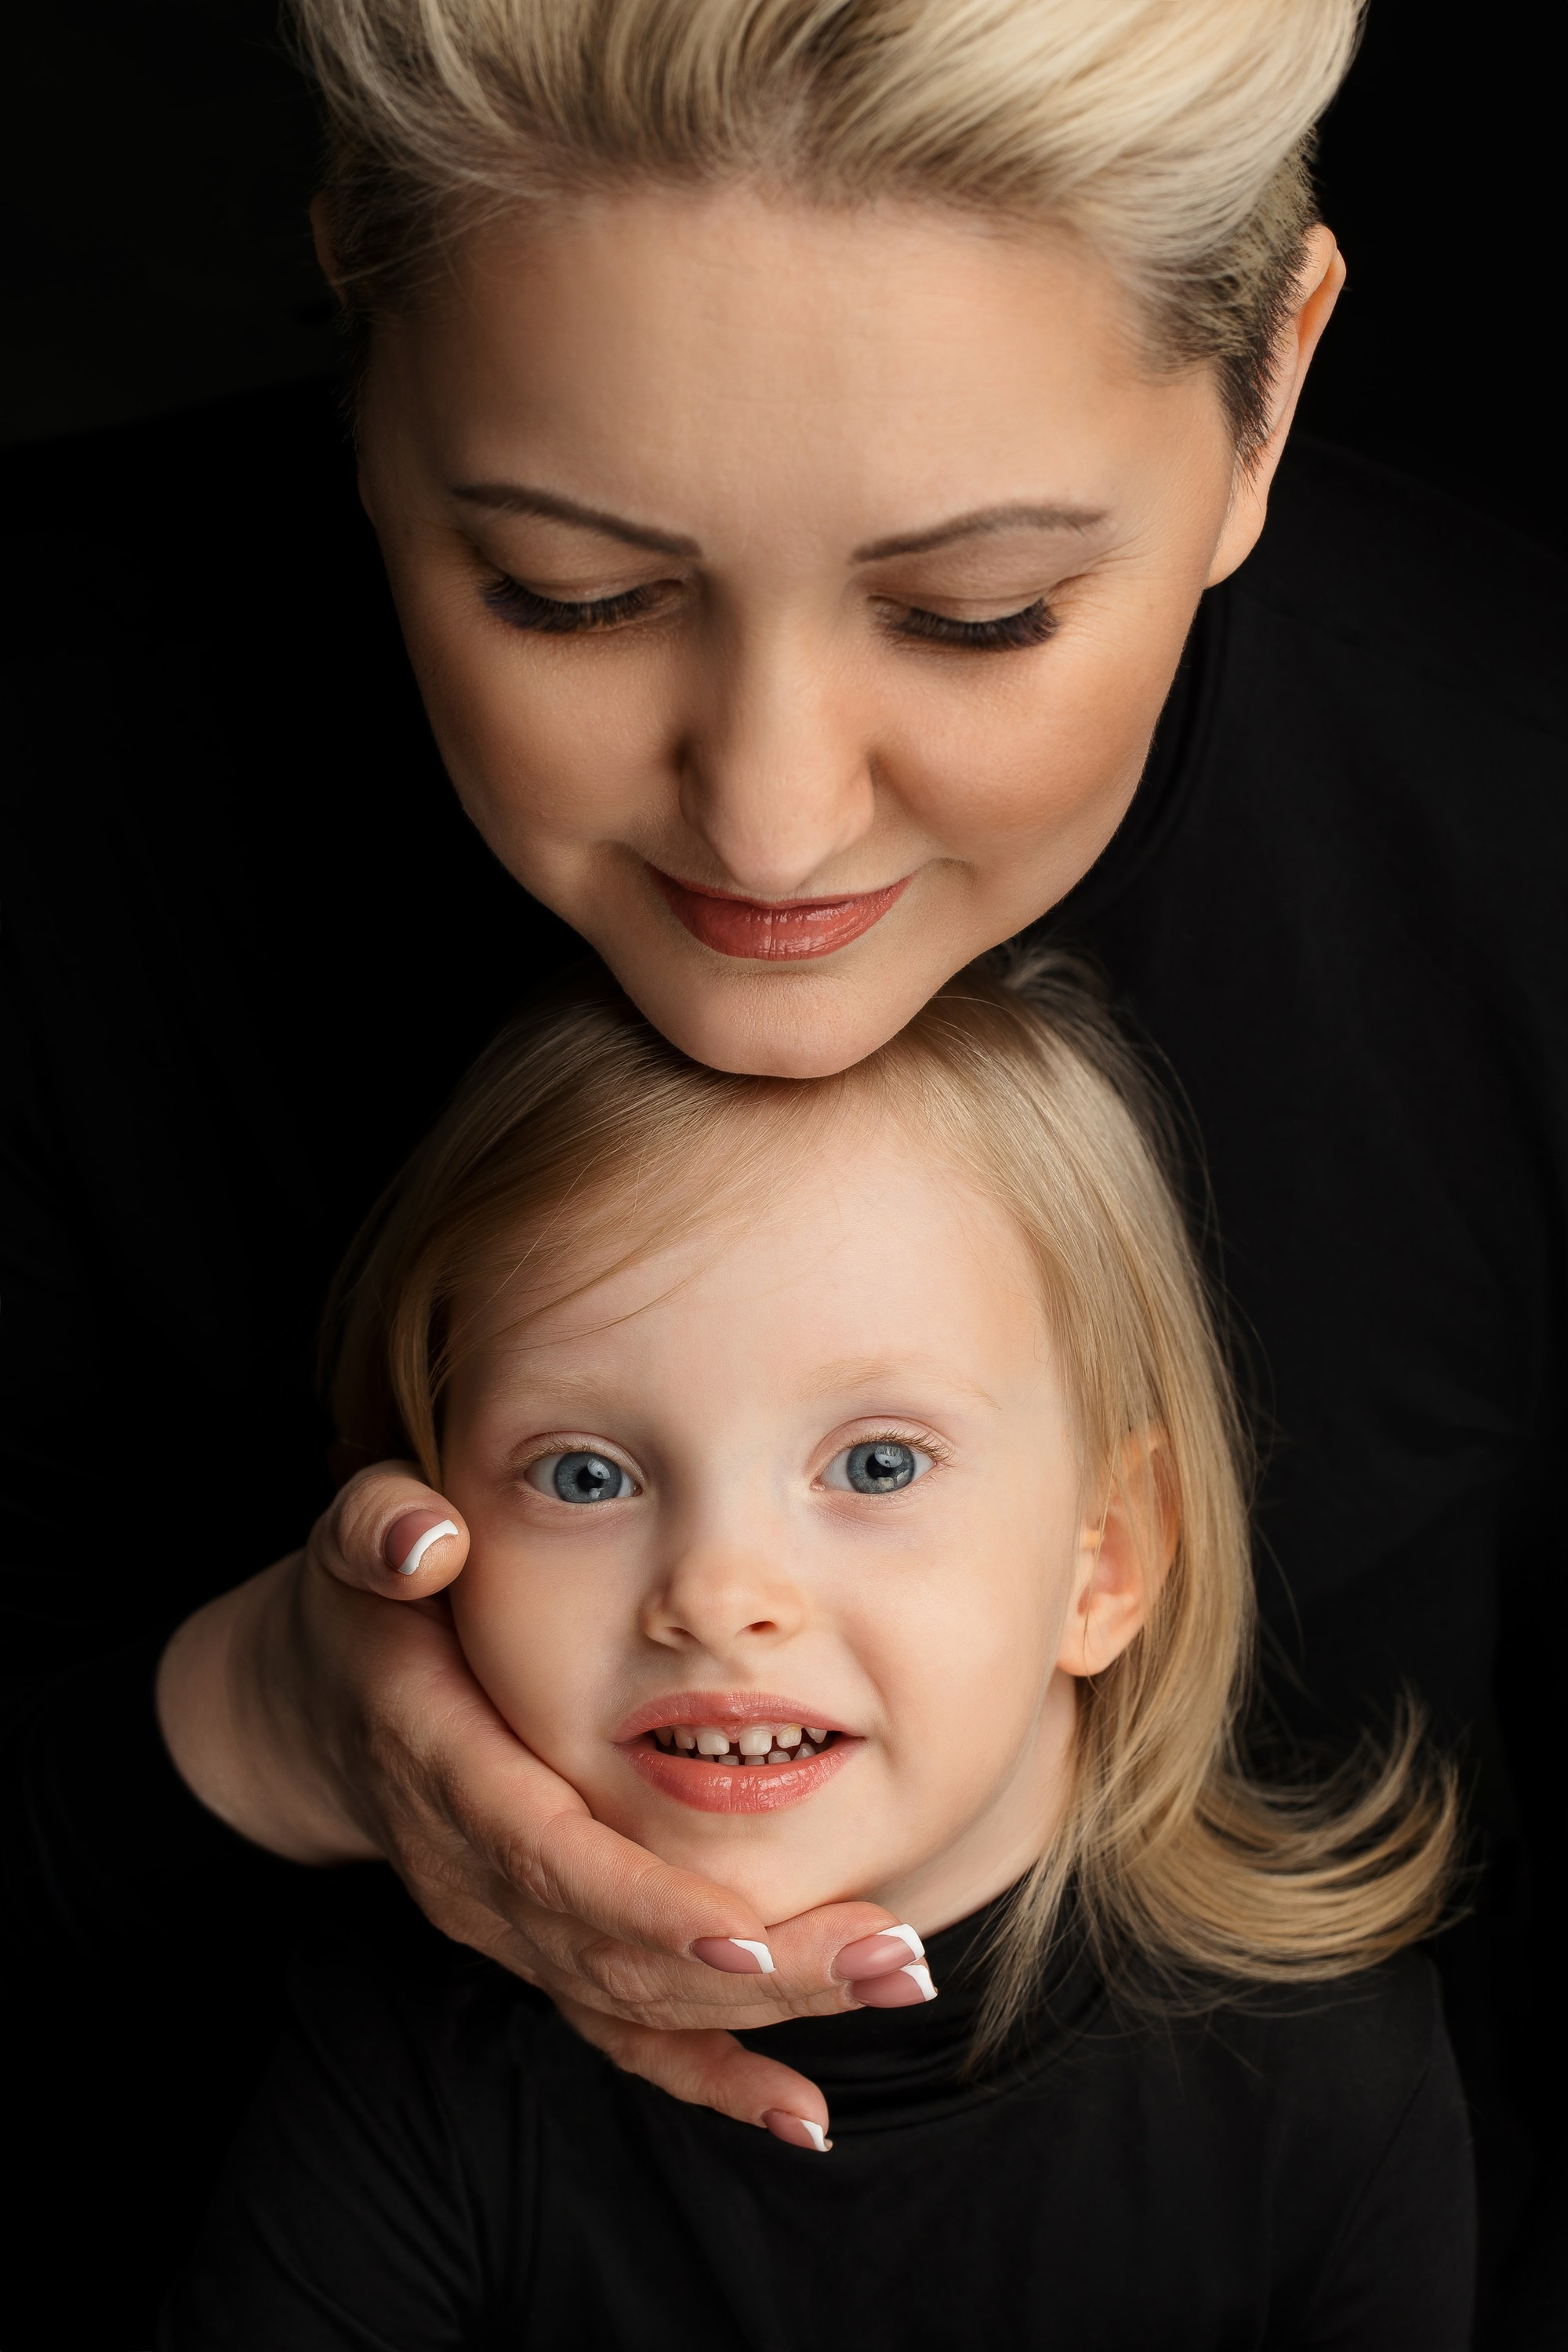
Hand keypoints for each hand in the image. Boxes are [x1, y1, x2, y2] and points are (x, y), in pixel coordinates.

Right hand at [156, 1464, 923, 2143]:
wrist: (319, 1705)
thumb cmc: (366, 1603)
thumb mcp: (353, 1544)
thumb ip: (381, 1535)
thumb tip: (425, 1539)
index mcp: (442, 1767)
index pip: (544, 1855)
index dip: (639, 1903)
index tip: (744, 1936)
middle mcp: (472, 1871)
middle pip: (611, 1949)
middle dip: (753, 1971)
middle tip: (887, 1958)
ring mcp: (505, 1924)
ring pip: (631, 1997)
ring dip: (764, 2011)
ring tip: (892, 1984)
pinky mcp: (538, 1946)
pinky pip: (620, 2028)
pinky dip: (708, 2073)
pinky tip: (799, 2111)